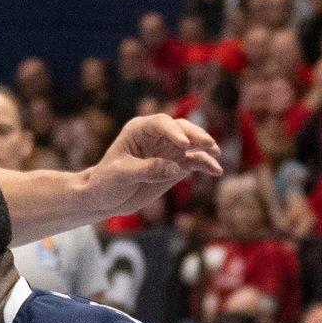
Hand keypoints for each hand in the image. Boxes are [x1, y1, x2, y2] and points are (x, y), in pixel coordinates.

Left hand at [86, 113, 224, 216]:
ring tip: (215, 155)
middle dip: (196, 135)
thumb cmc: (106, 181)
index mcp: (139, 130)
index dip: (173, 131)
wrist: (105, 198)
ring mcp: (168, 150)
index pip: (160, 123)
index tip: (184, 144)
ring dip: (205, 148)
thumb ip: (148, 170)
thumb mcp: (122, 175)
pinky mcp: (176, 166)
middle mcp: (157, 136)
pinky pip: (194, 162)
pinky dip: (205, 165)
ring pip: (192, 144)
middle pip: (181, 129)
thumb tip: (176, 168)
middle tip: (208, 145)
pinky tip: (216, 171)